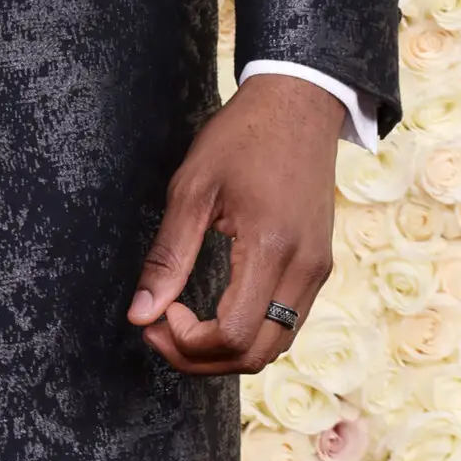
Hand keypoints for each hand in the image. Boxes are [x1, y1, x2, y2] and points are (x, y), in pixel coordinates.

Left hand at [128, 74, 341, 374]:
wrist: (298, 103)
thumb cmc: (242, 136)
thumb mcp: (193, 186)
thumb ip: (168, 255)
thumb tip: (140, 313)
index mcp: (271, 247)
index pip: (233, 335)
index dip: (188, 343)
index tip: (157, 315)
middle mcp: (305, 268)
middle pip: (256, 355)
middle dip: (202, 358)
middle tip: (160, 328)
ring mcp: (318, 269)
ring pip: (275, 345)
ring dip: (227, 350)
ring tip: (183, 323)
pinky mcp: (320, 264)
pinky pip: (288, 322)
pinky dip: (251, 331)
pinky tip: (218, 310)